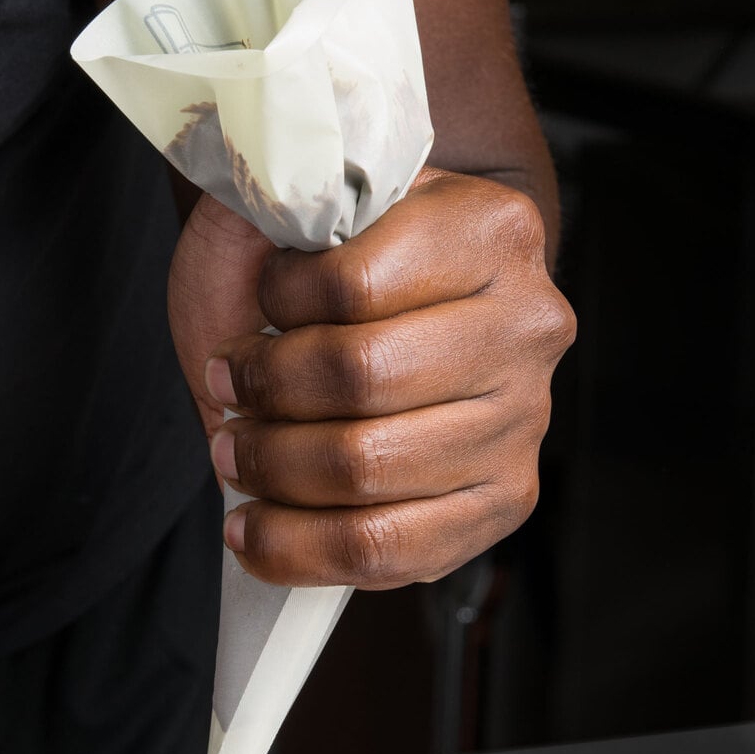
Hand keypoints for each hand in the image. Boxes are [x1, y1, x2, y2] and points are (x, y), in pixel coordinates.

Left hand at [167, 166, 575, 588]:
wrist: (430, 308)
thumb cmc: (356, 261)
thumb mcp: (312, 205)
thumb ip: (278, 203)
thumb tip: (247, 224)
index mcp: (489, 230)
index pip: (352, 284)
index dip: (276, 302)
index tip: (254, 307)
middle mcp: (527, 325)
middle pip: (361, 380)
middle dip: (265, 395)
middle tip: (226, 393)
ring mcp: (525, 422)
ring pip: (367, 472)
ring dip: (272, 470)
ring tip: (233, 454)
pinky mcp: (503, 501)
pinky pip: (388, 550)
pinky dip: (299, 550)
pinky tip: (253, 529)